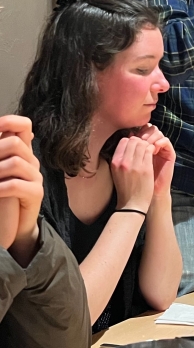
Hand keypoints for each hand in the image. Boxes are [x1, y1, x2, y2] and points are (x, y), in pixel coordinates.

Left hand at [0, 115, 42, 262]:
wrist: (14, 226)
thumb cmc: (2, 196)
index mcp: (22, 152)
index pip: (24, 125)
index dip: (9, 121)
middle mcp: (31, 161)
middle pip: (16, 142)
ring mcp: (35, 177)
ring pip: (15, 162)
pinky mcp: (36, 194)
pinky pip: (15, 185)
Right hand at [110, 136, 154, 212]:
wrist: (132, 204)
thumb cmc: (125, 187)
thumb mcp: (117, 171)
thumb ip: (121, 157)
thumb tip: (128, 140)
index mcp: (115, 162)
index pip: (124, 141)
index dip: (132, 141)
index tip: (136, 146)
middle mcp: (123, 162)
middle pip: (133, 140)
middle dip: (140, 141)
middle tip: (144, 147)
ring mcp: (134, 165)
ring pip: (142, 143)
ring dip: (147, 145)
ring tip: (149, 151)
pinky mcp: (145, 168)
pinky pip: (150, 150)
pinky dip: (152, 149)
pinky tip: (153, 154)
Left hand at [136, 124, 175, 198]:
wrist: (147, 194)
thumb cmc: (136, 180)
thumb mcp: (131, 162)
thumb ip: (131, 148)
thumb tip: (129, 134)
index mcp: (143, 145)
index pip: (142, 129)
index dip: (137, 130)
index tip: (132, 136)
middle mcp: (153, 145)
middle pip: (150, 128)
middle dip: (144, 132)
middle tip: (140, 140)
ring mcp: (162, 149)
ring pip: (158, 133)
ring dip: (151, 137)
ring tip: (147, 145)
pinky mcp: (169, 154)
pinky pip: (166, 141)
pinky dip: (160, 142)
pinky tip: (154, 148)